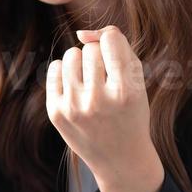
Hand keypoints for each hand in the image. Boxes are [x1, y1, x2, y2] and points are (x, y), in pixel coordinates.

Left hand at [46, 25, 164, 191]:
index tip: (116, 60)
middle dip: (98, 58)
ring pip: (70, 55)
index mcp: (125, 92)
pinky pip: (55, 69)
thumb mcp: (137, 80)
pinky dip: (65, 72)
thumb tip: (82, 33)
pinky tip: (76, 87)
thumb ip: (117, 47)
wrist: (119, 158)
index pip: (110, 40)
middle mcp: (98, 101)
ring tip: (90, 81)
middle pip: (89, 49)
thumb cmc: (130, 112)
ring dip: (81, 63)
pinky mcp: (56, 113)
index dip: (113, 45)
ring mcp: (74, 108)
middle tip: (106, 79)